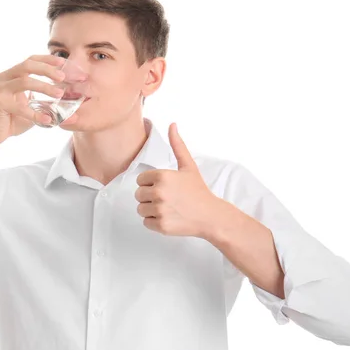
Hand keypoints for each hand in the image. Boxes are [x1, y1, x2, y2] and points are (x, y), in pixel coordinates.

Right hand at [0, 54, 67, 147]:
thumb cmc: (12, 119)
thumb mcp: (29, 104)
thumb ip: (41, 97)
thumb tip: (63, 94)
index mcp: (10, 75)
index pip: (29, 61)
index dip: (46, 59)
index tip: (62, 63)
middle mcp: (3, 78)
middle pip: (27, 66)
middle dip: (47, 69)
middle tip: (62, 77)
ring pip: (24, 82)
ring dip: (44, 87)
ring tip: (59, 94)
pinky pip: (20, 107)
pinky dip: (36, 114)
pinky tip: (47, 119)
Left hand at [135, 123, 221, 237]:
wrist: (210, 215)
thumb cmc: (198, 191)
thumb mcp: (188, 166)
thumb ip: (177, 145)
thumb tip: (172, 124)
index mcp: (162, 176)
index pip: (140, 180)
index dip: (151, 183)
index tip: (164, 187)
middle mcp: (159, 192)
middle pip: (138, 194)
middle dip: (150, 196)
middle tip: (167, 198)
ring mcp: (159, 210)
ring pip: (140, 209)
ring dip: (151, 209)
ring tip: (168, 208)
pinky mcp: (161, 225)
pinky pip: (146, 222)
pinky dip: (154, 222)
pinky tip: (168, 217)